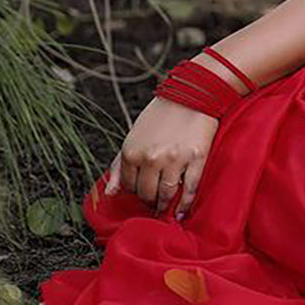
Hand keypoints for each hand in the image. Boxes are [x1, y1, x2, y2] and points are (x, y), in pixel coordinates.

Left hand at [104, 97, 218, 218]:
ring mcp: (174, 159)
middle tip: (154, 201)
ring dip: (164, 205)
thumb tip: (109, 193)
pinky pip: (189, 190)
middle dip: (149, 200)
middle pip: (146, 194)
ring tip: (166, 207)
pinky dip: (185, 204)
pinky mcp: (195, 159)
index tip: (143, 191)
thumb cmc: (161, 115)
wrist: (192, 94)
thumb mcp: (134, 135)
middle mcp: (150, 158)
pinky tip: (181, 210)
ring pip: (166, 195)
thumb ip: (119, 165)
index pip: (129, 186)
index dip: (136, 190)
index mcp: (131, 151)